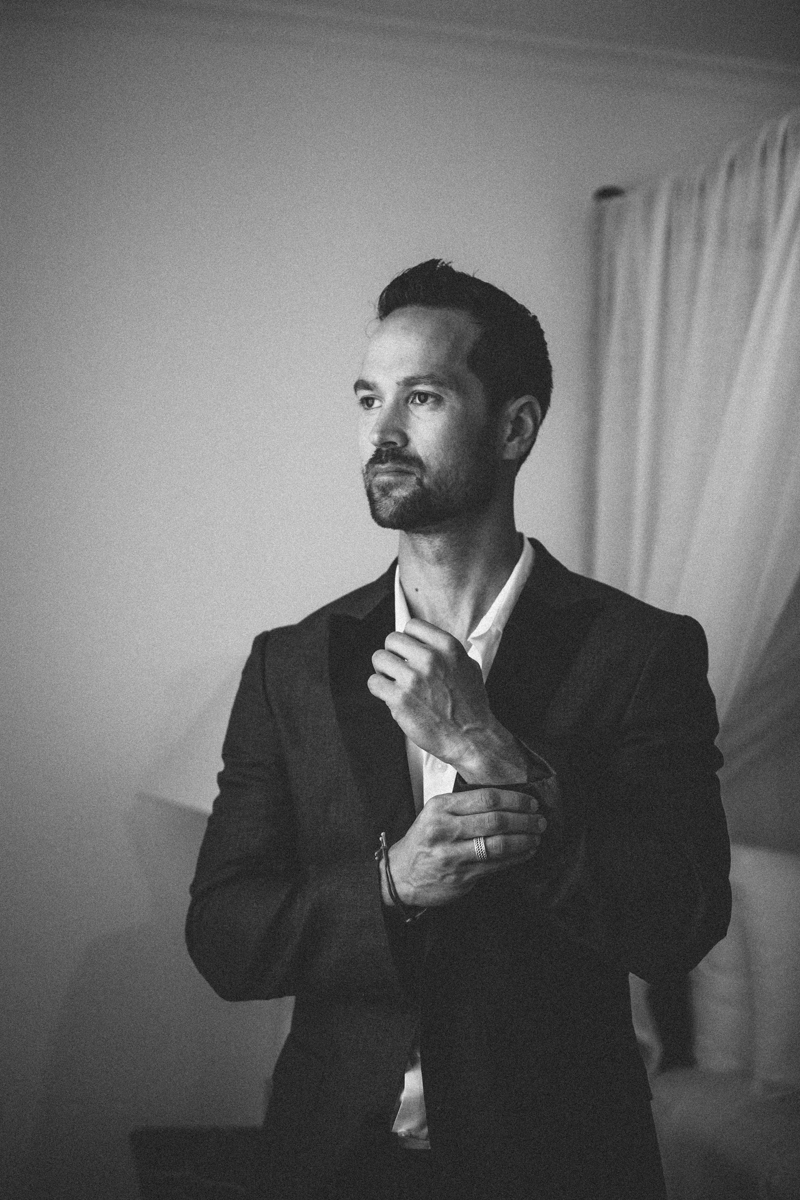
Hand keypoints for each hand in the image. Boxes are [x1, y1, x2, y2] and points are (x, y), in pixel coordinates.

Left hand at [368, 618, 523, 777]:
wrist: (471, 738)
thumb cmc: (471, 706)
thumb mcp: (468, 667)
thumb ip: (446, 652)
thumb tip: (425, 642)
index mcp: (448, 647)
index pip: (412, 625)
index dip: (408, 638)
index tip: (409, 650)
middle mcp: (430, 659)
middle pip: (392, 639)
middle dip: (394, 653)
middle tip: (399, 667)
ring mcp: (413, 678)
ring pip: (379, 658)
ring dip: (384, 670)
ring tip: (394, 681)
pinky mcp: (399, 699)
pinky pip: (374, 682)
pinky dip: (379, 689)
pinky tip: (391, 695)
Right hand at [382, 787, 546, 908]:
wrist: (401, 875)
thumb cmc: (424, 841)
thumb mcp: (436, 814)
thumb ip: (464, 806)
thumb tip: (508, 801)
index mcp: (440, 808)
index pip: (486, 798)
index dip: (514, 800)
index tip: (530, 802)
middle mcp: (444, 829)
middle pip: (496, 821)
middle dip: (524, 819)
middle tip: (540, 819)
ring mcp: (452, 855)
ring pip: (499, 844)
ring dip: (524, 839)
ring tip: (537, 835)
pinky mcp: (461, 876)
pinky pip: (496, 865)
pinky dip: (516, 857)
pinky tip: (526, 851)